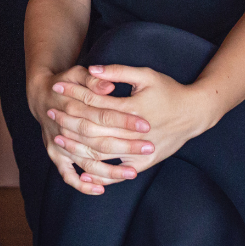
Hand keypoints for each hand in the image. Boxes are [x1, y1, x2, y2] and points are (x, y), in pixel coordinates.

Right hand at [28, 66, 150, 195]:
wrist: (41, 95)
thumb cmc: (66, 83)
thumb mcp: (77, 73)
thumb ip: (93, 80)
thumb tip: (109, 87)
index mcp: (71, 105)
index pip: (102, 115)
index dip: (124, 120)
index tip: (145, 125)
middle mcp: (63, 128)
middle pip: (97, 142)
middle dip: (125, 146)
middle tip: (149, 147)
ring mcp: (58, 144)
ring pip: (86, 162)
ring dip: (110, 170)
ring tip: (133, 172)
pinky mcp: (55, 155)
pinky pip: (68, 175)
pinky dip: (83, 185)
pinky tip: (101, 190)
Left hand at [53, 65, 214, 186]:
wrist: (194, 114)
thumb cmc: (168, 91)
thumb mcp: (146, 75)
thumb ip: (118, 72)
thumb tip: (92, 70)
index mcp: (134, 109)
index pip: (95, 103)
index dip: (74, 94)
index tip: (56, 87)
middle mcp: (135, 134)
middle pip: (93, 130)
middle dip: (69, 121)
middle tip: (50, 112)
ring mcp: (139, 152)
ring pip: (100, 154)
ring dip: (76, 147)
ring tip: (58, 138)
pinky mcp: (142, 164)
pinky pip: (116, 174)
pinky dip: (98, 176)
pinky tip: (81, 174)